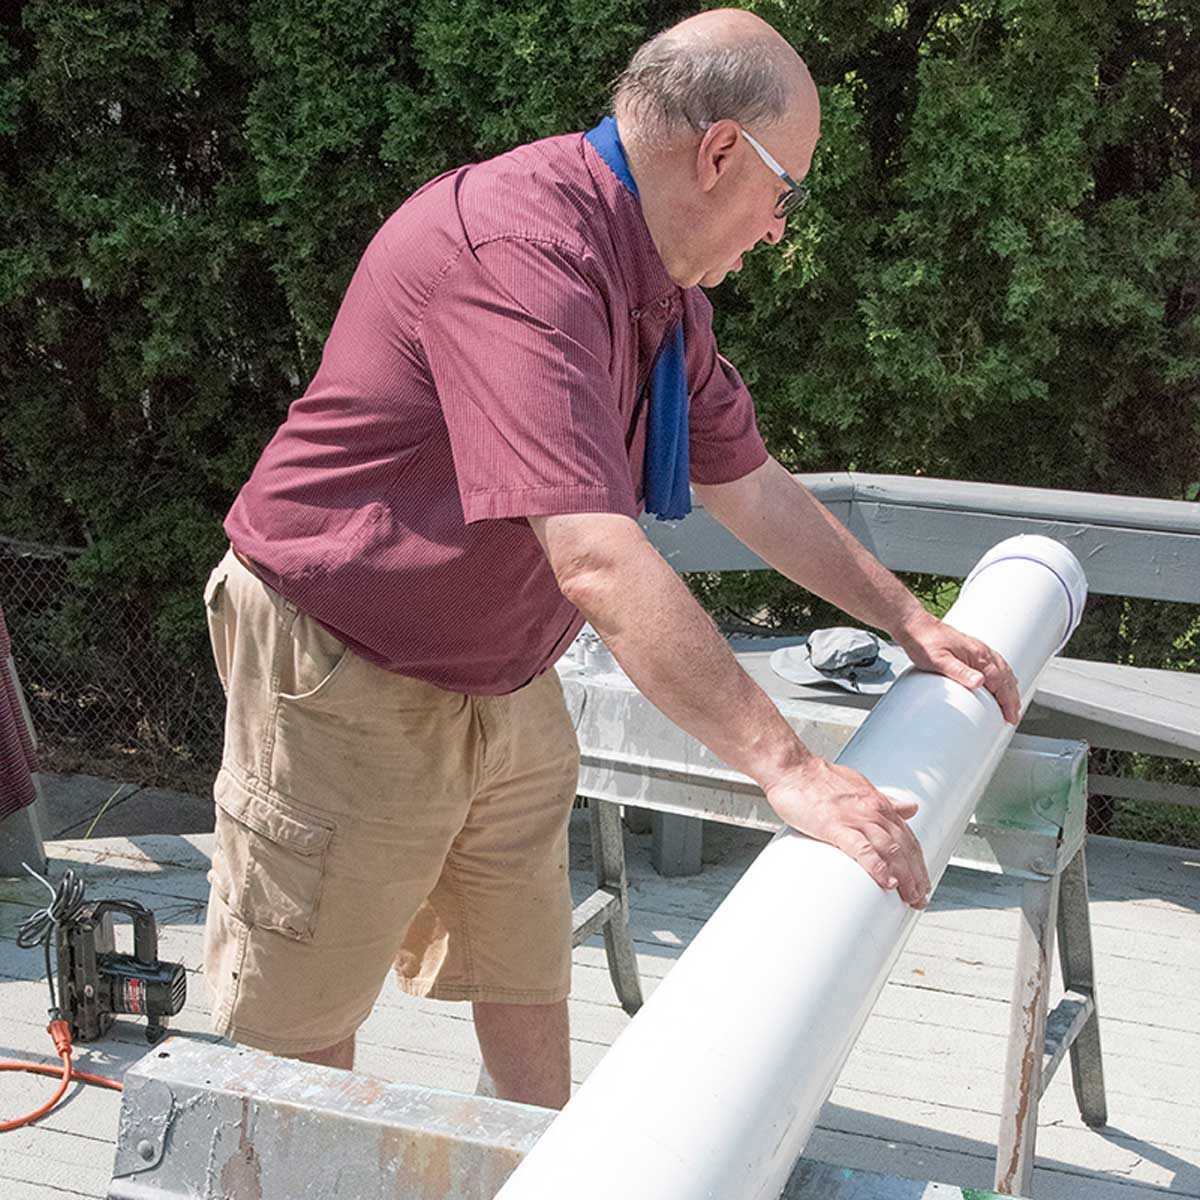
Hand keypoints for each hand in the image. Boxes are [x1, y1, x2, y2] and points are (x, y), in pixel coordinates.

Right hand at [765, 757, 930, 908]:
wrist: (792, 769)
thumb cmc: (818, 778)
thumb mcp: (861, 785)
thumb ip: (886, 800)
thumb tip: (910, 807)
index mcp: (878, 804)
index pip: (908, 837)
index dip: (918, 862)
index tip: (921, 880)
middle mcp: (872, 811)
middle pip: (904, 847)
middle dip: (916, 876)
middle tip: (919, 898)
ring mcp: (855, 819)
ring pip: (890, 850)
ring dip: (904, 876)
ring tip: (908, 896)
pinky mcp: (835, 826)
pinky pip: (862, 849)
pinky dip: (876, 866)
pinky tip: (884, 880)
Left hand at [895, 612, 1019, 724]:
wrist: (915, 626)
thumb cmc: (924, 642)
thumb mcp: (939, 661)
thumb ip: (959, 672)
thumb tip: (979, 682)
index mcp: (977, 655)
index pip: (1000, 682)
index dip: (1007, 701)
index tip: (1011, 716)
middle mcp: (981, 652)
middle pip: (1005, 677)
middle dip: (1012, 697)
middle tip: (1013, 715)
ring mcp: (977, 650)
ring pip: (1002, 671)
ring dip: (1009, 688)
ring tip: (1012, 703)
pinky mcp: (970, 650)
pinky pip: (994, 665)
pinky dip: (1002, 677)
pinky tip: (999, 681)